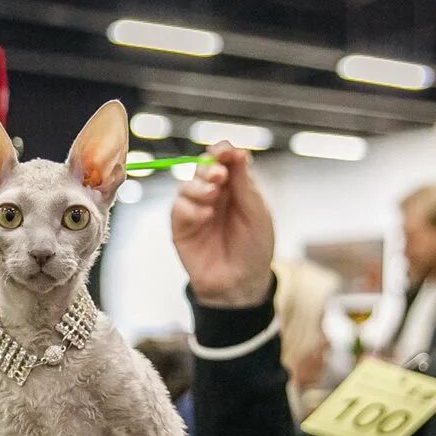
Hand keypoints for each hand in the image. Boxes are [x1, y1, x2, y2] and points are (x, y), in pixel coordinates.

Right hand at [171, 142, 274, 307]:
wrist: (241, 283)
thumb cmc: (254, 247)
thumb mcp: (257, 213)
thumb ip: (244, 184)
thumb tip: (239, 152)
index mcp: (234, 187)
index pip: (223, 160)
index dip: (222, 151)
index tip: (225, 152)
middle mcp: (213, 194)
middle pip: (201, 167)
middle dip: (208, 167)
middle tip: (219, 175)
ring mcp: (195, 210)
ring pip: (186, 185)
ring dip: (198, 186)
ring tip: (213, 195)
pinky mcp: (181, 228)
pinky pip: (179, 208)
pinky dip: (191, 208)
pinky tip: (205, 216)